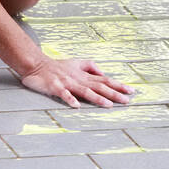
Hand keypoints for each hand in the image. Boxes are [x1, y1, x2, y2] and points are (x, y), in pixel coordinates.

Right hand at [18, 57, 135, 107]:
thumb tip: (104, 73)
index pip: (105, 80)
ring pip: (85, 91)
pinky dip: (70, 99)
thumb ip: (91, 66)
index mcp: (84, 75)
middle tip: (127, 101)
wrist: (36, 64)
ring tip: (108, 105)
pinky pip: (63, 94)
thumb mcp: (77, 62)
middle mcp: (78, 79)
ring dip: (97, 98)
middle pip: (99, 86)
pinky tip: (77, 106)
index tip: (132, 91)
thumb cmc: (58, 66)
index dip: (119, 85)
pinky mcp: (55, 87)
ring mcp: (67, 83)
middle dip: (114, 94)